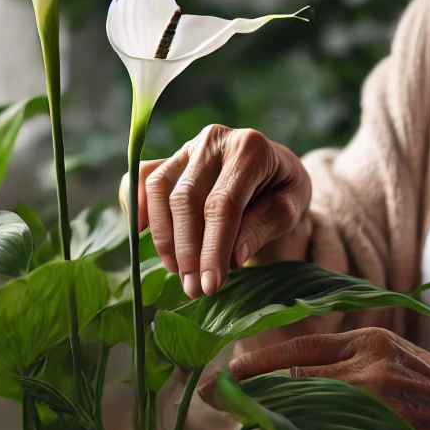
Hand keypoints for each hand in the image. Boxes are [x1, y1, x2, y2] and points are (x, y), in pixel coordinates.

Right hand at [138, 125, 311, 297]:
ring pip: (160, 190)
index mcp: (250, 149)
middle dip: (187, 250)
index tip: (210, 285)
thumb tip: (231, 259)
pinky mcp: (173, 157)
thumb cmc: (283, 189)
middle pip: (186, 199)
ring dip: (164, 237)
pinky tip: (144, 234)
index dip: (212, 248)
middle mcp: (215, 140)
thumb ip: (262, 227)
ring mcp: (189, 146)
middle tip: (193, 289)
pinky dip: (140, 205)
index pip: (223, 205)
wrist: (274, 167)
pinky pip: (144, 178)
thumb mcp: (290, 208)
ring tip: (179, 272)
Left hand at [210, 328, 429, 429]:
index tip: (224, 376)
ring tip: (251, 425)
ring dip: (278, 421)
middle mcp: (366, 359)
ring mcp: (375, 392)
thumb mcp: (389, 361)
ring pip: (307, 408)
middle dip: (254, 393)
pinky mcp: (384, 424)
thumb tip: (285, 385)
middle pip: (293, 377)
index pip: (298, 348)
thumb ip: (344, 368)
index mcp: (365, 338)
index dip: (257, 363)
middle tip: (218, 402)